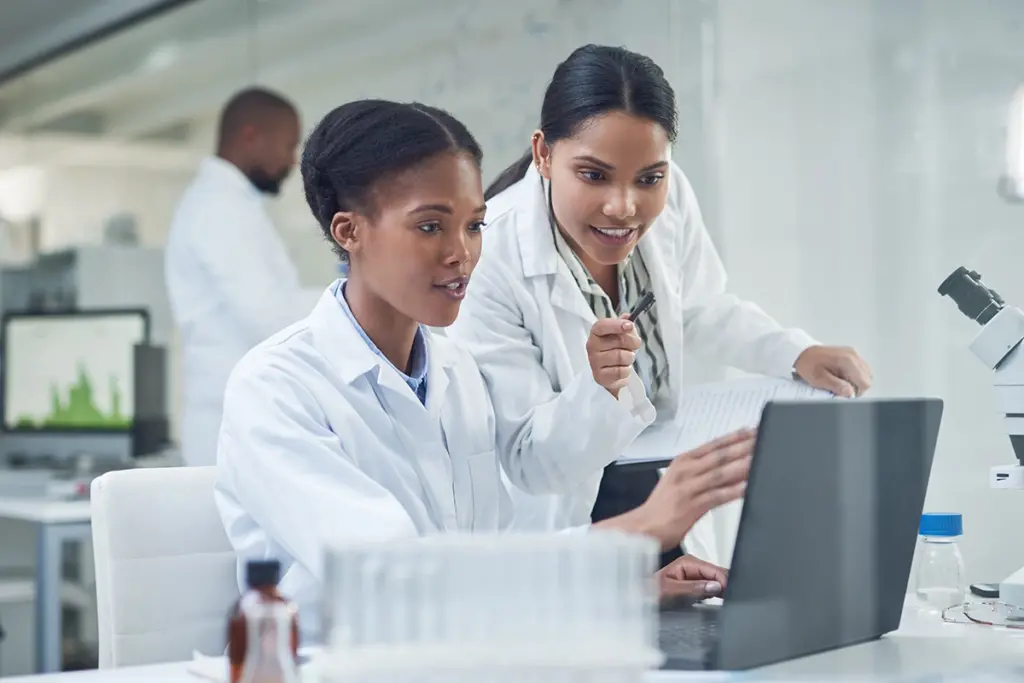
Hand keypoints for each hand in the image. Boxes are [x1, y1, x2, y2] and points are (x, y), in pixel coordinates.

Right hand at [586, 314, 640, 395]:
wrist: (610, 373)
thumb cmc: (615, 349)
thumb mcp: (621, 334)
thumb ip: (625, 324)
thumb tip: (627, 316)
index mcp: (596, 333)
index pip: (602, 326)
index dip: (617, 325)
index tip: (630, 326)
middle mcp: (592, 346)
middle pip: (619, 341)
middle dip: (632, 344)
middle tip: (632, 346)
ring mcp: (594, 362)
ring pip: (622, 357)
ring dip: (629, 358)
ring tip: (626, 359)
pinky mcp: (599, 377)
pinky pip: (621, 371)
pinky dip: (626, 370)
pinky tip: (621, 369)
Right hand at [602, 429, 753, 550]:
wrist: (641, 527)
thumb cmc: (661, 507)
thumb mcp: (678, 480)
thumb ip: (700, 471)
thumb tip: (726, 466)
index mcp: (683, 461)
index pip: (713, 445)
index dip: (734, 437)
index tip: (752, 430)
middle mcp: (686, 471)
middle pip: (720, 455)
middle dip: (744, 447)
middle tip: (763, 439)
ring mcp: (689, 487)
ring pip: (720, 473)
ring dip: (742, 465)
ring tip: (761, 458)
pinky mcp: (692, 505)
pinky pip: (717, 496)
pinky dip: (734, 491)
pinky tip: (748, 487)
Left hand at [657, 555, 727, 602]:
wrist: (643, 598)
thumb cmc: (652, 592)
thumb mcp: (671, 591)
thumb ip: (693, 588)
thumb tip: (715, 586)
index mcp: (688, 562)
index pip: (715, 569)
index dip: (724, 582)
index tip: (728, 594)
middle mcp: (693, 566)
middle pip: (718, 574)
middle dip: (724, 586)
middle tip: (727, 600)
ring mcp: (696, 574)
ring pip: (717, 581)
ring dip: (721, 591)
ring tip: (719, 601)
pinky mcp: (697, 584)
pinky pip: (712, 587)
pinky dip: (716, 594)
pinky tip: (714, 600)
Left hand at [794, 345, 871, 397]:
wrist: (802, 352)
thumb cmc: (808, 363)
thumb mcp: (819, 378)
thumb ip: (837, 386)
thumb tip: (850, 393)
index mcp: (847, 360)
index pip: (865, 383)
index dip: (856, 392)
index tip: (844, 394)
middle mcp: (853, 355)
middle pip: (867, 379)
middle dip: (855, 387)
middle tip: (840, 388)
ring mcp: (853, 354)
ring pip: (865, 374)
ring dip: (855, 382)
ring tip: (839, 381)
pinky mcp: (850, 355)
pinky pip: (859, 369)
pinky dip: (853, 376)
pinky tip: (840, 376)